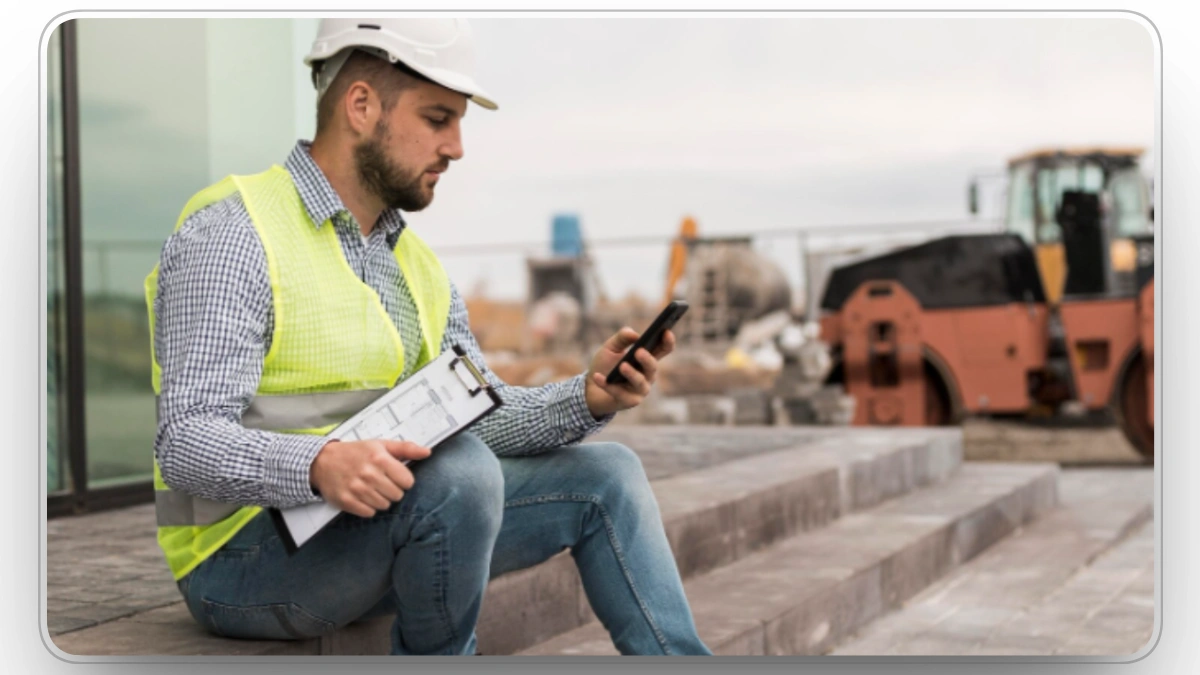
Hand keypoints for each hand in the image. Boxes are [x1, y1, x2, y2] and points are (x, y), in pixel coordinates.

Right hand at [308, 439, 430, 517]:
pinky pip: (369, 513)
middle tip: (381, 482)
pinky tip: (362, 496)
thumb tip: (427, 452)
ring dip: (380, 499)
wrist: (322, 461)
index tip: (394, 476)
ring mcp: (356, 489)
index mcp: (379, 458)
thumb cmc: (355, 453)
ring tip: (371, 488)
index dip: (403, 480)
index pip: (408, 481)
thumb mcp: (381, 445)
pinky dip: (368, 507)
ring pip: (384, 505)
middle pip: (397, 495)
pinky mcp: (346, 501)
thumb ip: (406, 449)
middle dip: (392, 490)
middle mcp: (368, 474)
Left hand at [584, 326, 675, 417]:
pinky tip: (598, 377)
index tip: (666, 331)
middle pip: (652, 367)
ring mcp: (640, 390)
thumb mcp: (610, 347)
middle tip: (639, 351)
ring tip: (622, 366)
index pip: (663, 350)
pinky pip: (619, 393)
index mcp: (646, 360)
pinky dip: (608, 385)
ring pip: (640, 382)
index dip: (667, 342)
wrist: (590, 388)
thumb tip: (634, 335)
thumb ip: (622, 338)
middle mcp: (647, 375)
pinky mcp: (629, 401)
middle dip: (647, 359)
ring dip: (631, 374)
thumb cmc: (605, 366)